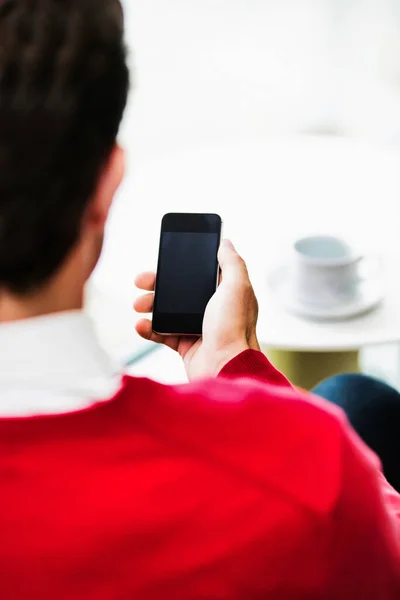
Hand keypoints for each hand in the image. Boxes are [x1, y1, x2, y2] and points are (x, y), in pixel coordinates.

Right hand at [134, 240, 259, 379]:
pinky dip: (149, 329)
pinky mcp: (186, 346)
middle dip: (157, 284)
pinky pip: (162, 333)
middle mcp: (212, 309)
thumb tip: (225, 242)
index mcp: (224, 293)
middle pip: (179, 290)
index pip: (199, 273)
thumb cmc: (234, 328)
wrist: (226, 367)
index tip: (163, 259)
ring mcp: (198, 328)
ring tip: (138, 305)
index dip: (181, 265)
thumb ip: (232, 262)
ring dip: (150, 305)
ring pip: (168, 311)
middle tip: (141, 282)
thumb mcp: (237, 287)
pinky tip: (141, 325)